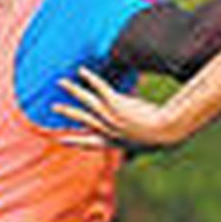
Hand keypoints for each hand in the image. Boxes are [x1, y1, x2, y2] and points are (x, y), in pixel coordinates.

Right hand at [54, 67, 175, 147]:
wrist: (167, 132)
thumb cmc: (164, 138)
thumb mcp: (147, 144)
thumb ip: (139, 143)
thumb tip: (139, 151)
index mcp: (115, 142)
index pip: (89, 143)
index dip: (74, 141)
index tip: (60, 140)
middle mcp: (109, 130)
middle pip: (82, 119)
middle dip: (67, 113)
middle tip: (53, 108)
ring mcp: (111, 116)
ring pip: (86, 101)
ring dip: (73, 90)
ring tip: (61, 82)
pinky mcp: (116, 103)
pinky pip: (99, 87)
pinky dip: (90, 78)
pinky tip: (82, 70)